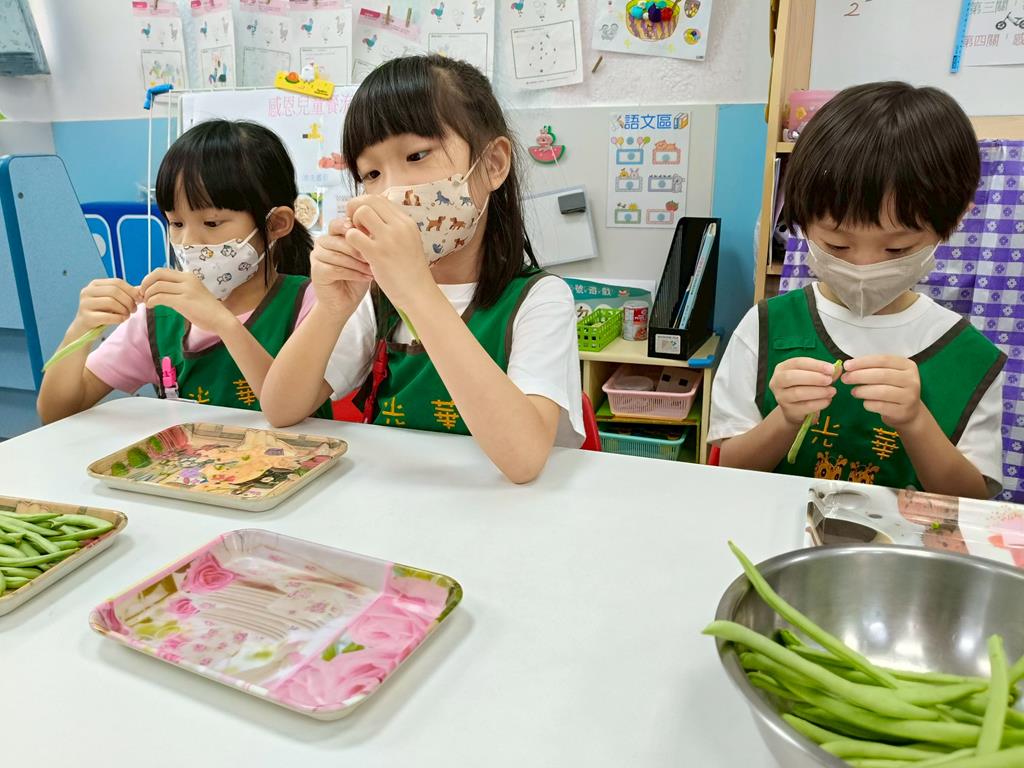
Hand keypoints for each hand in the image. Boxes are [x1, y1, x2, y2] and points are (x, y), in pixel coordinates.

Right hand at [72, 278, 140, 334]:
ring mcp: (84, 304)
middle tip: (134, 310)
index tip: (139, 299)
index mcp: (95, 284)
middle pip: (114, 291)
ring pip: (111, 302)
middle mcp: (87, 291)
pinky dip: (118, 318)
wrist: (84, 330)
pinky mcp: (86, 317)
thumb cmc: (101, 314)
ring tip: (127, 315)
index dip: (131, 290)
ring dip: (124, 310)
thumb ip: (126, 294)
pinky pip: (107, 316)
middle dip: (129, 301)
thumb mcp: (113, 302)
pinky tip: (121, 320)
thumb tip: (141, 290)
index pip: (117, 282)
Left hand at [141, 268, 233, 332]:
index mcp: (188, 276)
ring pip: (157, 286)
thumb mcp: (192, 295)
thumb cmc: (207, 311)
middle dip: (145, 283)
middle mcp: (187, 279)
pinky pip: (160, 297)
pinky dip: (151, 301)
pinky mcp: (184, 301)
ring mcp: (186, 289)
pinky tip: (150, 306)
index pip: (162, 271)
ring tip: (146, 303)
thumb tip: (157, 292)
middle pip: (157, 274)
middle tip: (142, 294)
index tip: (145, 289)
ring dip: (147, 294)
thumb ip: (177, 291)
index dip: (149, 279)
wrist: (221, 320)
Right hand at [310, 216, 373, 315]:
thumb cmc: (356, 278)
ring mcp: (317, 256)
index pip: (339, 224)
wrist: (345, 302)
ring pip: (338, 255)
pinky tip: (365, 277)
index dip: (353, 229)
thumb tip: (375, 230)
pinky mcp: (316, 271)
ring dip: (358, 264)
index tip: (369, 236)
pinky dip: (352, 274)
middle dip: (359, 249)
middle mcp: (322, 243)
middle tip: (374, 258)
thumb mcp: (364, 257)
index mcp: (333, 235)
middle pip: (339, 239)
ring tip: (372, 270)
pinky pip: (335, 269)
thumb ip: (365, 242)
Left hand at [344, 195, 433, 309]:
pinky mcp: (377, 254)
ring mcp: (389, 239)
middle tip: (353, 224)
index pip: (380, 199)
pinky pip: (353, 235)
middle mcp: (400, 226)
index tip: (361, 219)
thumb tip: (372, 216)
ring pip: (361, 213)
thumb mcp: (408, 242)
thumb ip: (393, 228)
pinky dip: (350, 240)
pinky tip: (356, 250)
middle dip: (355, 208)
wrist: (418, 293)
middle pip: (369, 200)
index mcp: (407, 222)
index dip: (365, 205)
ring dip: (353, 223)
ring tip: (357, 238)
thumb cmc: (410, 271)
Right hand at [768, 357, 840, 426]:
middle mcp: (777, 381)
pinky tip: (828, 400)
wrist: (795, 410)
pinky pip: (804, 406)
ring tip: (832, 391)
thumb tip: (838, 368)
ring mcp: (781, 397)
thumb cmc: (803, 388)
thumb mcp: (812, 376)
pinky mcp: (789, 410)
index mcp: (782, 368)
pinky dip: (819, 403)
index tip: (831, 368)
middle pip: (792, 377)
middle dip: (814, 378)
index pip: (797, 362)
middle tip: (829, 380)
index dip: (815, 365)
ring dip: (818, 391)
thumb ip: (824, 372)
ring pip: (798, 393)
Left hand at [843, 355, 923, 429]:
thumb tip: (848, 366)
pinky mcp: (903, 411)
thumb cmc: (893, 389)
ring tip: (853, 392)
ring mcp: (909, 396)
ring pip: (881, 391)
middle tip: (845, 379)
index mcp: (907, 365)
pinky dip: (869, 403)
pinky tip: (864, 402)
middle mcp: (912, 380)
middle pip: (881, 375)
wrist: (909, 412)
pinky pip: (881, 406)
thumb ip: (873, 368)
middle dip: (859, 376)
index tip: (847, 366)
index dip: (863, 362)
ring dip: (862, 391)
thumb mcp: (889, 375)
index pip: (883, 360)